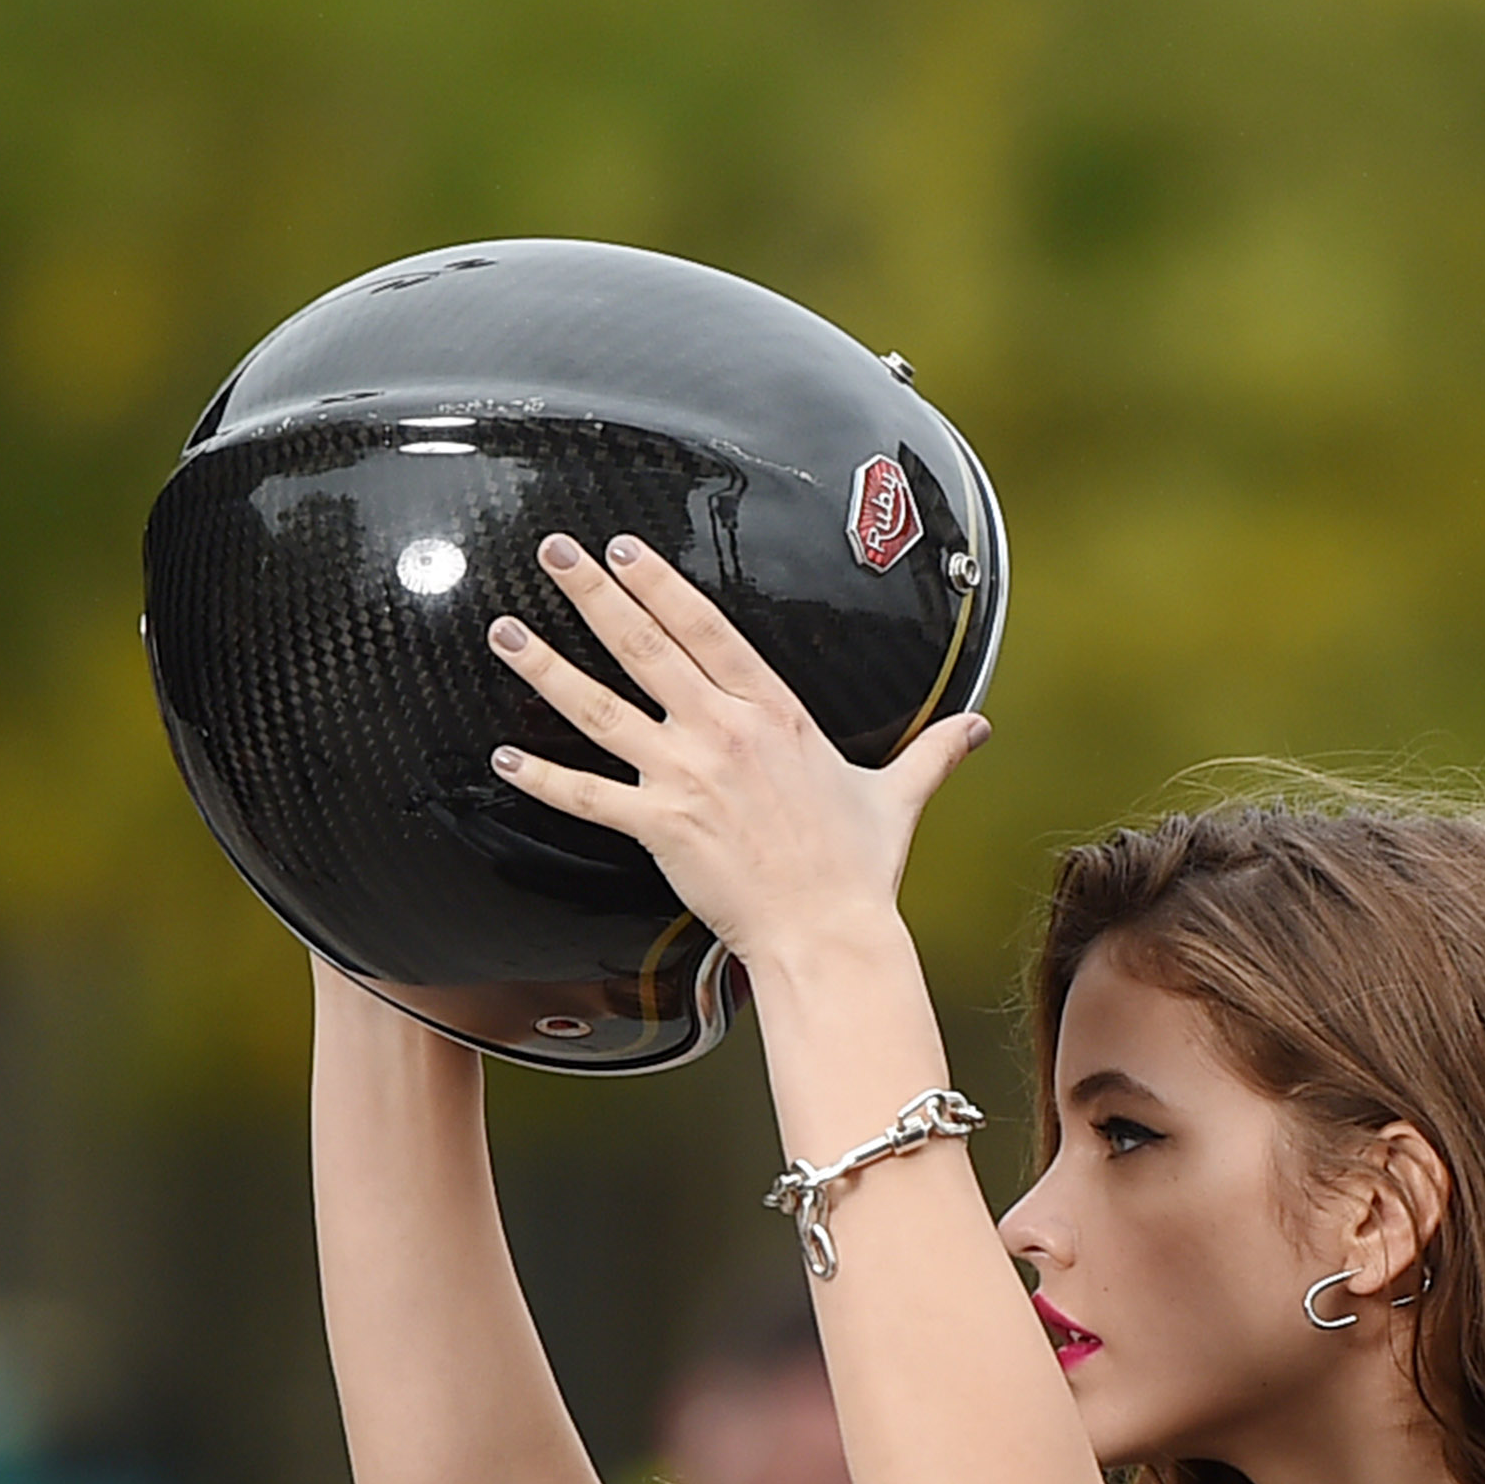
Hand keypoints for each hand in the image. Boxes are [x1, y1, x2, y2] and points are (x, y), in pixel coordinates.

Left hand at [482, 534, 986, 973]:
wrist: (829, 934)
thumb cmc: (860, 872)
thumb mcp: (899, 797)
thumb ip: (933, 752)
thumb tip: (981, 727)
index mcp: (775, 713)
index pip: (706, 628)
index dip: (660, 584)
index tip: (624, 550)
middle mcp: (724, 731)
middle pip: (644, 645)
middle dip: (592, 592)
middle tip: (552, 550)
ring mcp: (687, 775)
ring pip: (600, 707)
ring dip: (546, 665)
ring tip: (504, 629)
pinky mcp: (661, 826)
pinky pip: (588, 796)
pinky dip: (542, 776)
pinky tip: (503, 755)